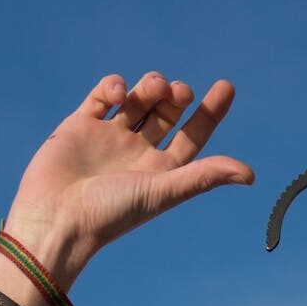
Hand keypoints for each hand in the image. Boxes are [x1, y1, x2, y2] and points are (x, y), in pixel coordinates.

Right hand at [1, 72, 253, 286]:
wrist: (56, 219)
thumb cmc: (112, 213)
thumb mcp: (164, 191)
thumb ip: (204, 177)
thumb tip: (250, 175)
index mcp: (162, 171)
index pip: (193, 135)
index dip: (211, 112)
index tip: (226, 86)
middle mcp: (138, 153)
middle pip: (166, 113)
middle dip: (177, 96)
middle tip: (180, 92)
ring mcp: (109, 138)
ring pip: (138, 100)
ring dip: (150, 86)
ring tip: (154, 88)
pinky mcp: (79, 126)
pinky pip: (103, 97)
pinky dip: (114, 86)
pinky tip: (120, 94)